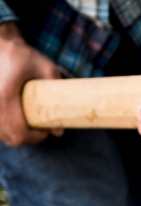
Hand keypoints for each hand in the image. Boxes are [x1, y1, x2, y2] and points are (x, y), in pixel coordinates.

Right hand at [0, 23, 62, 146]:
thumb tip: (59, 132)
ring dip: (16, 134)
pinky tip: (16, 119)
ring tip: (28, 123)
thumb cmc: (23, 55)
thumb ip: (58, 97)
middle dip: (28, 138)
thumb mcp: (47, 68)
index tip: (46, 129)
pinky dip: (6, 128)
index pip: (19, 133)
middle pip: (10, 138)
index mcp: (5, 98)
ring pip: (2, 134)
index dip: (35, 137)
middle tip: (40, 128)